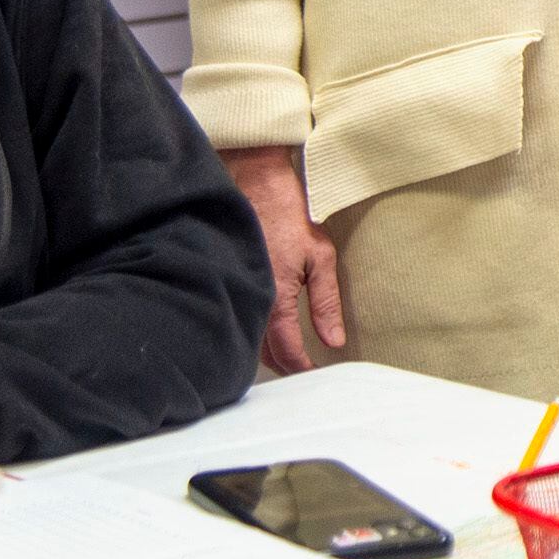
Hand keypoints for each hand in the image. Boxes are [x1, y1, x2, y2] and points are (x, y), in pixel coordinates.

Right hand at [226, 144, 344, 374]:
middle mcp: (252, 300)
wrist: (254, 181)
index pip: (287, 352)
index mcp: (277, 298)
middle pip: (265, 353)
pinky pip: (239, 317)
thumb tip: (333, 341)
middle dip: (285, 367)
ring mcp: (235, 290)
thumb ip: (326, 303)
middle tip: (305, 371)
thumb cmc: (289, 213)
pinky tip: (265, 332)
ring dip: (268, 353)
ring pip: (249, 339)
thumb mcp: (321, 256)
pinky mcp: (226, 280)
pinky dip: (252, 332)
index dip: (303, 369)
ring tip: (290, 358)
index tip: (316, 376)